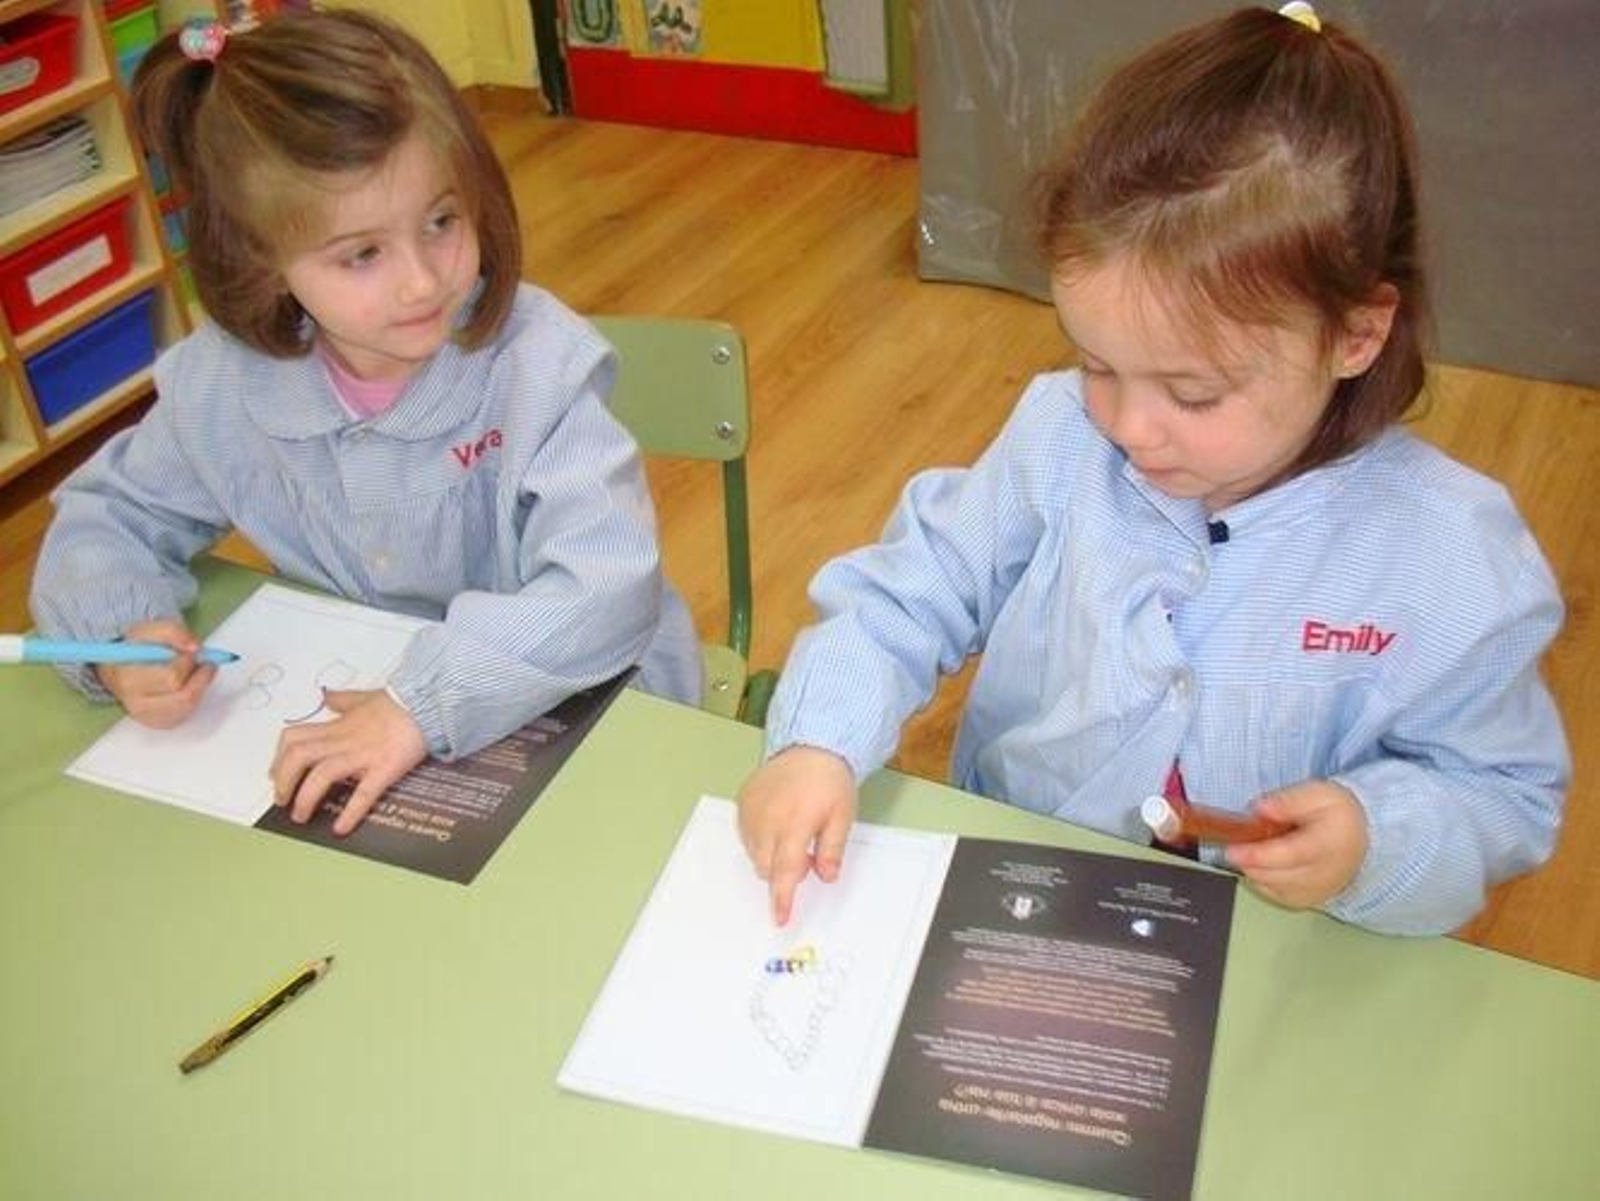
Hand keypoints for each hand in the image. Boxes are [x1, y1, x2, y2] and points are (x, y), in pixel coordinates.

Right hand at [96, 618, 217, 727]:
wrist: (122, 665)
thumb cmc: (136, 648)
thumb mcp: (150, 629)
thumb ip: (173, 632)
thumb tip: (195, 647)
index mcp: (127, 678)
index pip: (170, 678)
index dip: (188, 662)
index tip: (192, 651)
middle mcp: (135, 703)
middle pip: (183, 696)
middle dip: (199, 676)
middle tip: (203, 661)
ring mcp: (147, 716)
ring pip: (188, 705)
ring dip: (200, 686)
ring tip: (197, 671)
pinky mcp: (158, 722)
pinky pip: (187, 712)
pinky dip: (195, 695)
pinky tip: (189, 684)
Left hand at [269, 689, 427, 834]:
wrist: (428, 705)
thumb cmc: (398, 702)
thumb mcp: (364, 697)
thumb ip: (343, 700)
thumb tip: (327, 696)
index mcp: (337, 726)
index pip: (294, 738)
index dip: (279, 758)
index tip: (276, 774)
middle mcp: (343, 741)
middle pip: (298, 757)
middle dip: (283, 781)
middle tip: (282, 801)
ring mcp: (362, 756)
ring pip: (321, 776)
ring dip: (305, 799)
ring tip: (301, 816)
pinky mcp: (384, 769)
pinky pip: (362, 794)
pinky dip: (350, 813)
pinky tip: (341, 828)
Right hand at [737, 746, 856, 925]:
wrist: (811, 745)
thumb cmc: (829, 781)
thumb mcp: (842, 817)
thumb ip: (831, 849)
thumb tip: (826, 876)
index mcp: (794, 825)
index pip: (785, 872)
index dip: (781, 899)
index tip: (780, 918)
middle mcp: (767, 819)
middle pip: (767, 867)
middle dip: (783, 872)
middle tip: (806, 856)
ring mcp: (752, 810)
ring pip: (754, 852)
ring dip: (771, 855)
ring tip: (793, 834)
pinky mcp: (743, 800)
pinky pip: (746, 832)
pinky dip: (760, 837)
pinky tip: (778, 822)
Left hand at [1225, 779, 1368, 909]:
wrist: (1360, 840)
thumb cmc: (1338, 816)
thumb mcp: (1318, 794)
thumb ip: (1288, 800)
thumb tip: (1261, 808)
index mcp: (1327, 844)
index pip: (1289, 855)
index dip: (1257, 854)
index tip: (1233, 850)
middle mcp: (1323, 873)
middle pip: (1275, 874)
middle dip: (1249, 860)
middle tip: (1238, 842)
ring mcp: (1315, 891)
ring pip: (1270, 886)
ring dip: (1254, 868)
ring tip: (1260, 847)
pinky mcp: (1307, 900)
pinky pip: (1273, 893)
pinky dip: (1262, 878)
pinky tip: (1266, 863)